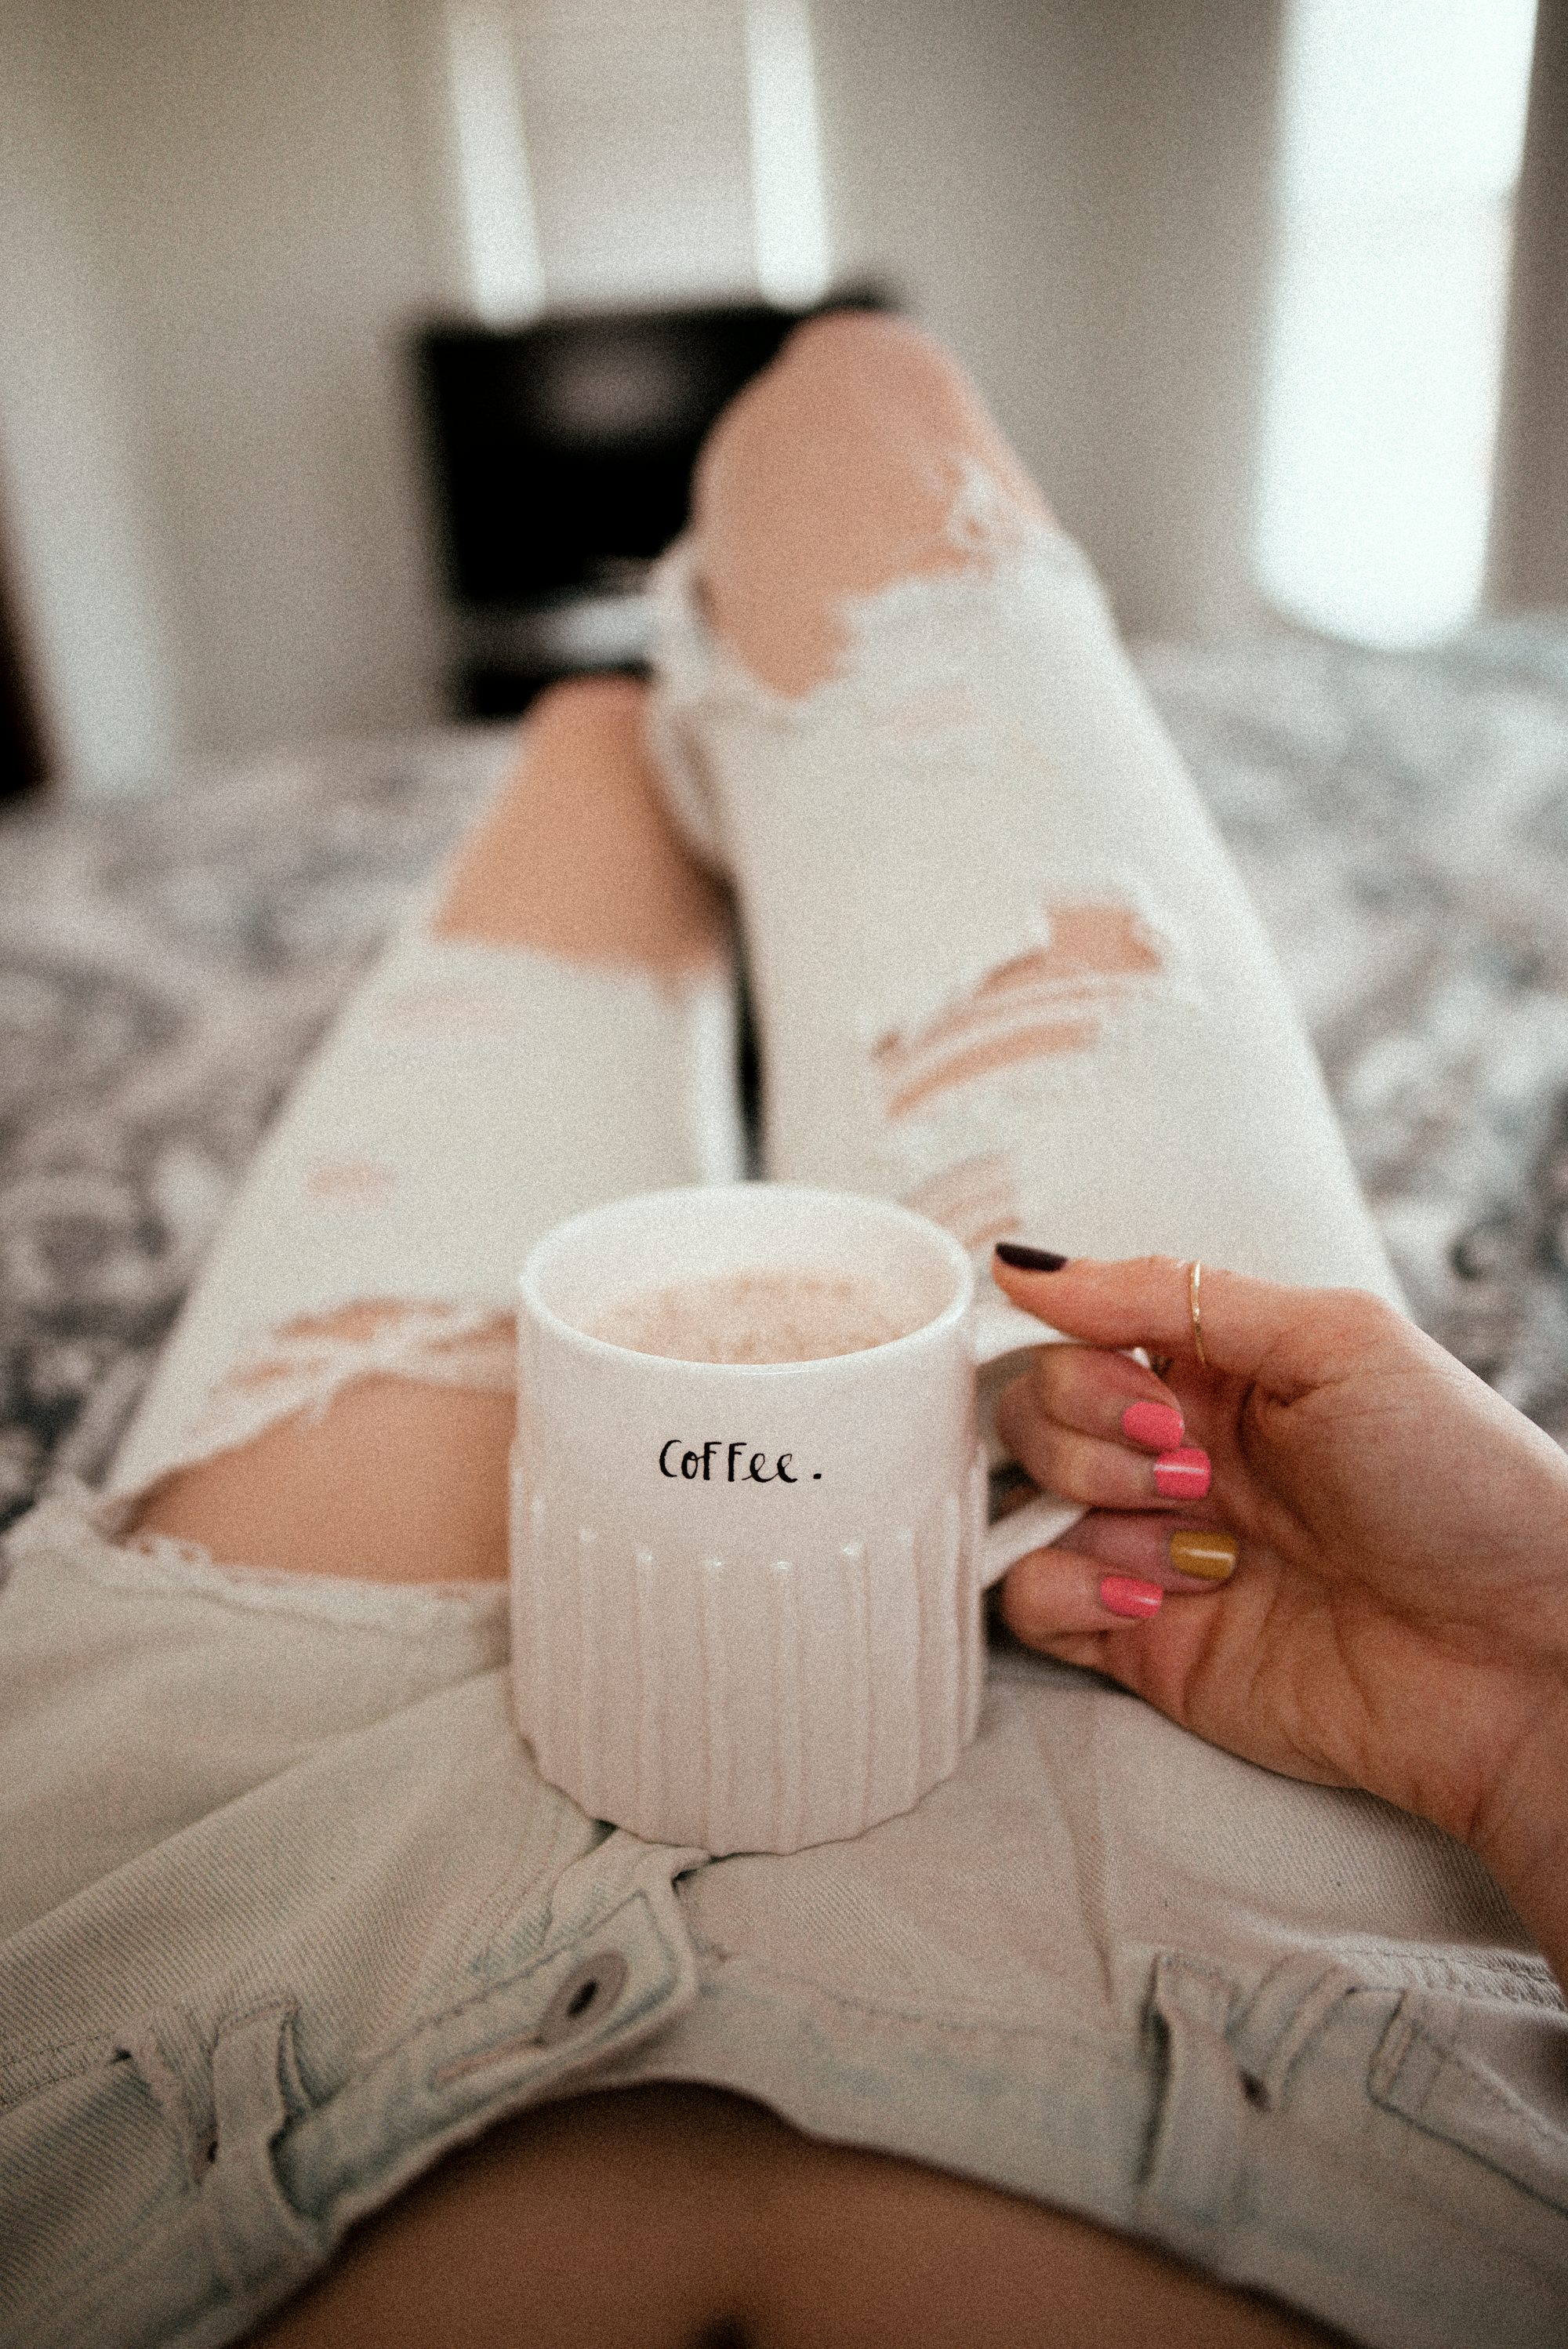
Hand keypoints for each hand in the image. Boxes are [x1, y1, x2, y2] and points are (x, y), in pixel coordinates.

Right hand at [990, 1252, 1567, 1973]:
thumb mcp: (1334, 1341)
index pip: (1078, 1333)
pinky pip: (1031, 1600)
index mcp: (1220, 1371)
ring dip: (1098, 1511)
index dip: (1085, 1360)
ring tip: (1205, 1547)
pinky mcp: (1144, 1642)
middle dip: (1092, 1437)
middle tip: (1194, 1473)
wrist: (1519, 1652)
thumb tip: (1028, 1266)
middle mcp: (1177, 1453)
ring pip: (1025, 1500)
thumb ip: (1171, 1292)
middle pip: (1033, 1412)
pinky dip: (1070, 1588)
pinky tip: (1159, 1597)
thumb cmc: (1462, 1485)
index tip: (1159, 1397)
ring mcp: (1154, 1547)